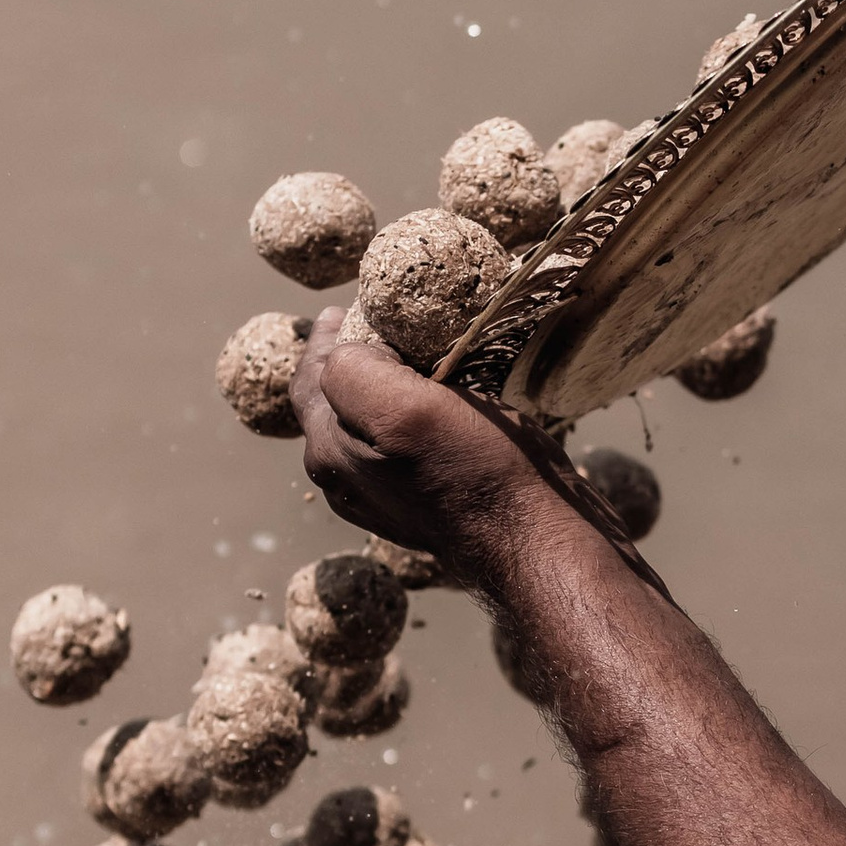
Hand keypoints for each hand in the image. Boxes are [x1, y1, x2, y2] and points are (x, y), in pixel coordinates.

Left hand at [292, 313, 541, 583]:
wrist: (534, 540)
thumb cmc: (478, 471)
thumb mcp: (408, 409)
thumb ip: (355, 372)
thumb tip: (352, 349)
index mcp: (329, 451)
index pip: (311, 375)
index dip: (329, 336)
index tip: (351, 305)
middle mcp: (345, 478)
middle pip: (336, 400)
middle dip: (353, 359)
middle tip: (382, 324)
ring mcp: (382, 496)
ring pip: (369, 422)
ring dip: (383, 386)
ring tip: (412, 356)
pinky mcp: (421, 502)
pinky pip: (402, 445)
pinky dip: (411, 414)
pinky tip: (440, 402)